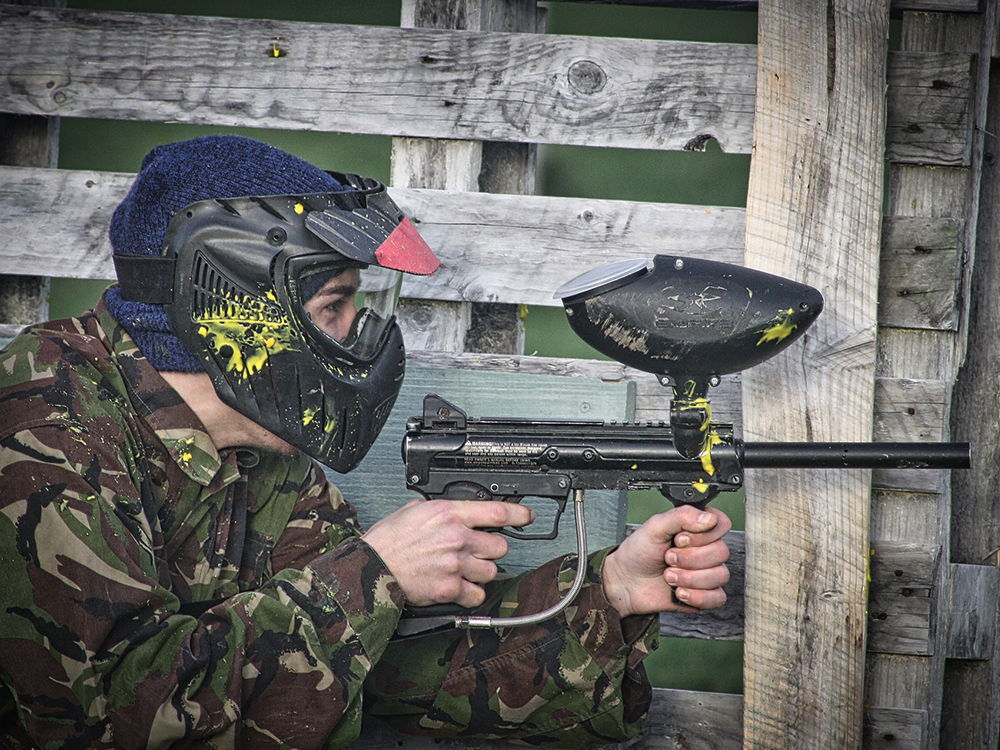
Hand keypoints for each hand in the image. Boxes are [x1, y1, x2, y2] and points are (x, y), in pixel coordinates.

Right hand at [362, 498, 533, 607]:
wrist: (370, 567)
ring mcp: (455, 564)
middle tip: (478, 551)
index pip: (497, 511)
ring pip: (492, 571)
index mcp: (449, 513)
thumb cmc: (387, 540)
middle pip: (499, 546)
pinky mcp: (449, 588)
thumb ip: (441, 510)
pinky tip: (460, 587)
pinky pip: (477, 594)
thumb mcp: (414, 510)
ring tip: (465, 569)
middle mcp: (457, 537)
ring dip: (482, 572)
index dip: (518, 514)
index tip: (526, 517)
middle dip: (492, 549)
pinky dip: (472, 594)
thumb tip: (457, 511)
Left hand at [602, 506, 730, 616]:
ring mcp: (707, 572)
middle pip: (721, 552)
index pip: (721, 524)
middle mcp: (705, 549)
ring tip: (668, 575)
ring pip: (720, 575)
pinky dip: (697, 596)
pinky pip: (718, 597)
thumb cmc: (638, 552)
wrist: (626, 582)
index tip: (680, 539)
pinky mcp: (705, 594)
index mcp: (696, 528)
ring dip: (689, 578)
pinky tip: (679, 592)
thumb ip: (681, 516)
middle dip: (689, 558)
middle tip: (668, 558)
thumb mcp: (654, 527)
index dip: (702, 534)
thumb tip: (708, 517)